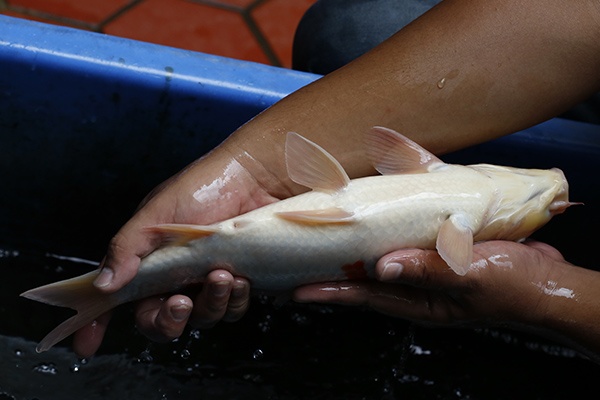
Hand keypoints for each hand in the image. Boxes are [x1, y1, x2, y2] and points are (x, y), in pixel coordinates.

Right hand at [73, 150, 285, 357]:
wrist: (256, 176)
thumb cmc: (204, 186)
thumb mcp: (157, 214)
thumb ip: (127, 248)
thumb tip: (104, 284)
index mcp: (148, 260)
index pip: (118, 299)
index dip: (98, 323)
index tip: (87, 344)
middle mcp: (176, 275)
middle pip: (163, 321)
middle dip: (169, 320)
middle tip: (180, 302)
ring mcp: (207, 281)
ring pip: (203, 317)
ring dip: (210, 304)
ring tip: (222, 276)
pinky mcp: (239, 281)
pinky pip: (234, 308)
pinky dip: (237, 300)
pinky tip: (242, 279)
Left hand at [294, 240, 567, 328]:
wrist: (548, 280)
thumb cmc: (514, 285)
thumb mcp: (472, 275)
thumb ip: (429, 270)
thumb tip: (382, 268)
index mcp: (419, 301)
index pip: (364, 297)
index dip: (330, 293)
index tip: (297, 290)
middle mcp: (417, 288)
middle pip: (365, 282)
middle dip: (333, 274)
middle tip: (300, 263)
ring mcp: (427, 272)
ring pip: (381, 262)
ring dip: (354, 253)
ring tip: (324, 242)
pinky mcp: (438, 253)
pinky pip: (404, 244)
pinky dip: (386, 232)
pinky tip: (374, 221)